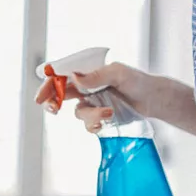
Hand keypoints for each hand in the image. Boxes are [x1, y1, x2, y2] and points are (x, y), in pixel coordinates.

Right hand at [34, 62, 154, 133]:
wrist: (154, 100)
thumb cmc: (139, 81)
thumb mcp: (119, 74)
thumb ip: (97, 76)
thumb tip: (75, 78)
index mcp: (88, 70)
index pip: (62, 74)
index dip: (48, 84)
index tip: (42, 96)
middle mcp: (87, 85)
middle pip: (60, 93)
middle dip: (53, 102)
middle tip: (54, 110)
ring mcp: (92, 101)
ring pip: (78, 112)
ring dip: (90, 115)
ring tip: (108, 113)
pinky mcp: (100, 115)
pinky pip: (88, 124)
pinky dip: (93, 125)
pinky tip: (105, 122)